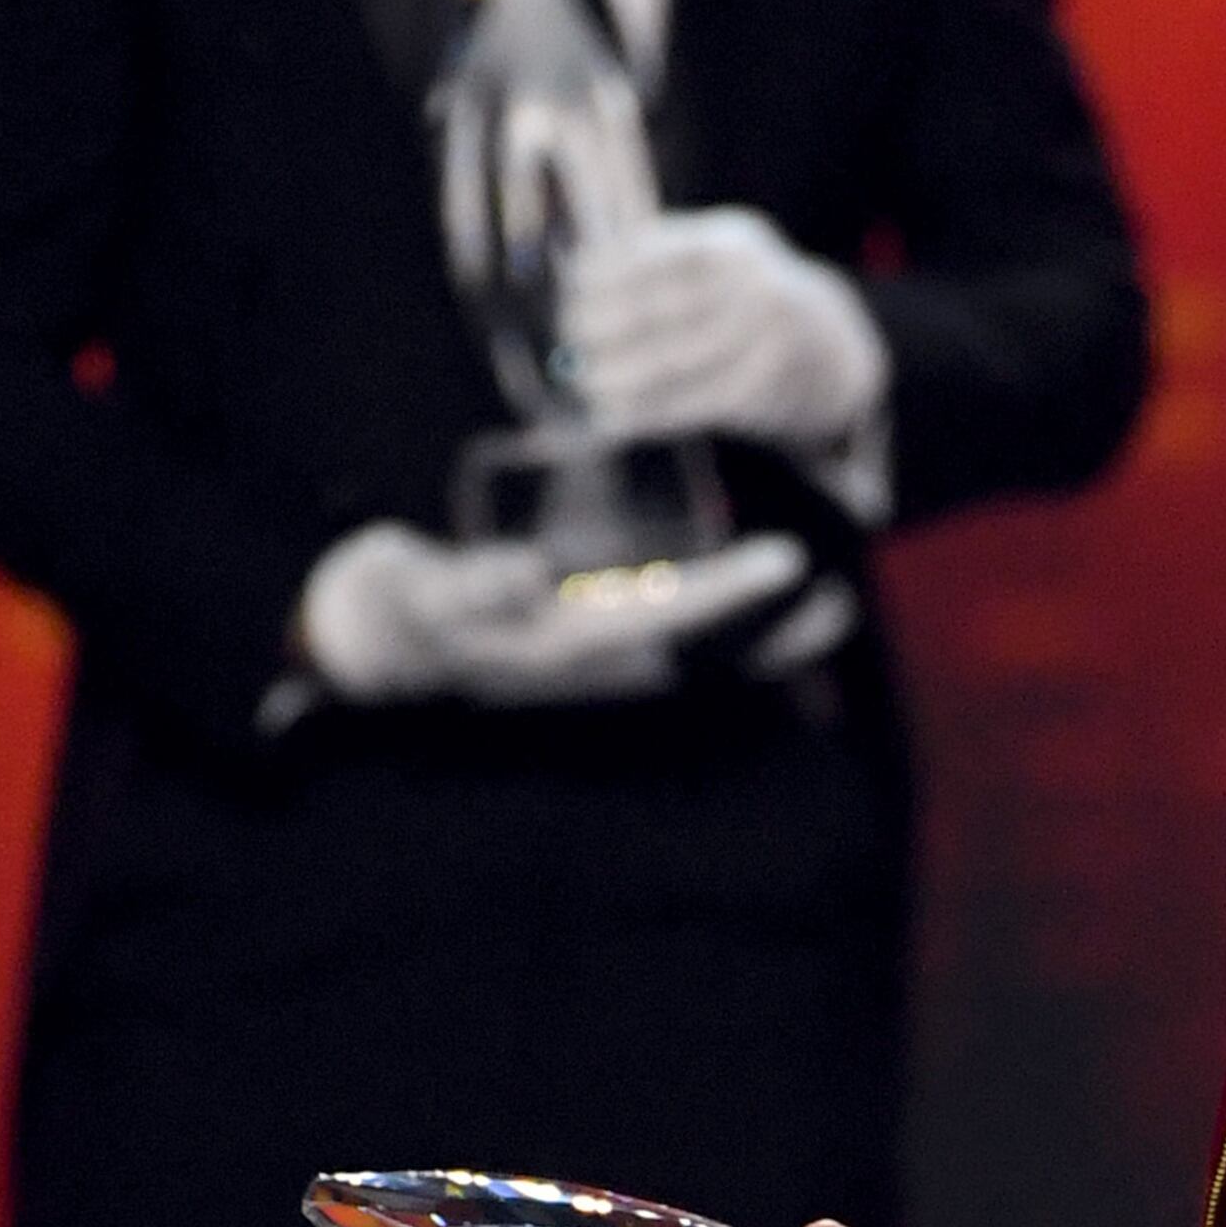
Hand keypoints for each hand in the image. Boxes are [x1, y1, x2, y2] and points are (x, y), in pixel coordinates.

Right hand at [294, 520, 808, 707]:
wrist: (381, 642)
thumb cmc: (410, 609)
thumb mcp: (427, 595)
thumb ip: (471, 586)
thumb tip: (526, 576)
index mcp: (572, 651)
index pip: (672, 620)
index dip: (735, 593)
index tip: (789, 562)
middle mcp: (600, 664)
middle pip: (710, 652)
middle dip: (777, 634)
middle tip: (844, 601)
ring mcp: (602, 663)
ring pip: (706, 656)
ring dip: (768, 641)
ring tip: (829, 610)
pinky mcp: (597, 649)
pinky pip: (683, 646)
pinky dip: (732, 632)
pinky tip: (766, 612)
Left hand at [562, 206, 890, 451]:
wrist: (830, 340)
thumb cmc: (742, 298)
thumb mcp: (714, 261)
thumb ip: (654, 263)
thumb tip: (572, 279)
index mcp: (732, 243)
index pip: (659, 254)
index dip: (608, 274)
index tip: (570, 292)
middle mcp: (757, 285)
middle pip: (667, 306)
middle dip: (609, 325)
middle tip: (571, 340)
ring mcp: (767, 337)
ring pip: (678, 360)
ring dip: (623, 377)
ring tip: (586, 384)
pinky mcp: (766, 385)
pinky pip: (696, 402)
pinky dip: (650, 412)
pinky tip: (617, 418)